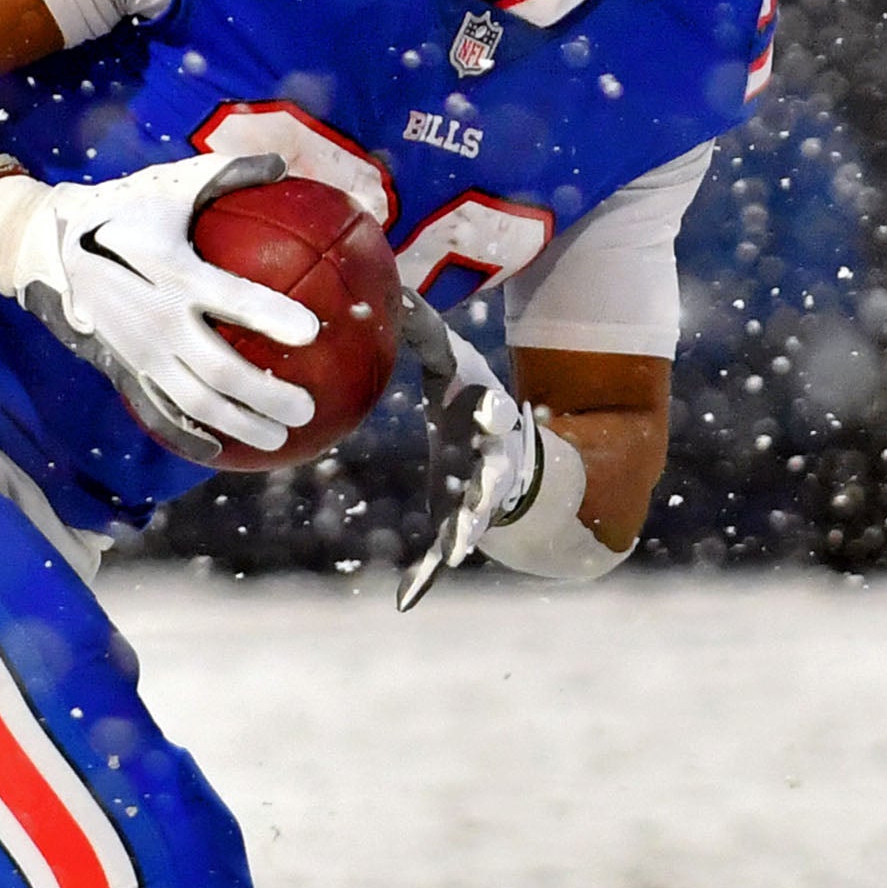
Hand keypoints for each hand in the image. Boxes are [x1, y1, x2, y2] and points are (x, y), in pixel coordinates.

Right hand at [0, 153, 321, 458]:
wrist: (49, 245)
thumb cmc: (123, 210)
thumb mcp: (172, 186)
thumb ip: (229, 175)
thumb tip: (285, 166)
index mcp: (175, 272)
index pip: (232, 299)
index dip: (271, 316)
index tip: (313, 331)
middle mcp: (159, 320)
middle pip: (221, 371)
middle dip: (267, 395)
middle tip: (307, 407)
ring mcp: (140, 351)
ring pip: (196, 403)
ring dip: (241, 424)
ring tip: (280, 438)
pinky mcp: (125, 368)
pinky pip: (161, 411)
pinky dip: (192, 435)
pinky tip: (223, 451)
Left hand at [395, 298, 544, 610]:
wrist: (492, 443)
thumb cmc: (465, 396)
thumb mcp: (450, 362)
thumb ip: (422, 331)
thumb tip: (390, 285)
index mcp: (489, 421)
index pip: (495, 416)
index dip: (492, 414)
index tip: (489, 408)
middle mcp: (492, 464)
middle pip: (496, 477)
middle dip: (491, 486)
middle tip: (485, 499)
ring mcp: (480, 499)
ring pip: (476, 521)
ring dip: (466, 534)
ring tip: (456, 552)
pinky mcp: (459, 525)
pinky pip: (440, 555)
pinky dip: (425, 578)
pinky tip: (406, 601)